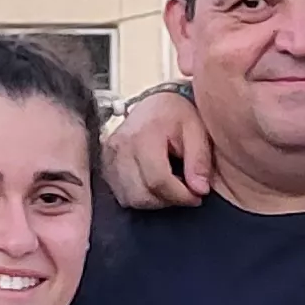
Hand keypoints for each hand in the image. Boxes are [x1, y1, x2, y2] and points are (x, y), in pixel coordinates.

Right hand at [103, 86, 215, 208]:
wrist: (154, 104)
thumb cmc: (176, 114)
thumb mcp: (197, 130)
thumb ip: (199, 160)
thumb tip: (200, 189)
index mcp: (143, 134)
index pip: (158, 180)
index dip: (180, 195)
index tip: (197, 196)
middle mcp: (120, 147)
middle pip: (142, 194)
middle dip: (168, 200)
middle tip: (186, 192)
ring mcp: (109, 157)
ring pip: (130, 199)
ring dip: (154, 200)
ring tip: (171, 186)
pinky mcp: (105, 165)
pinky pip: (121, 195)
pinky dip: (140, 196)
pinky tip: (155, 184)